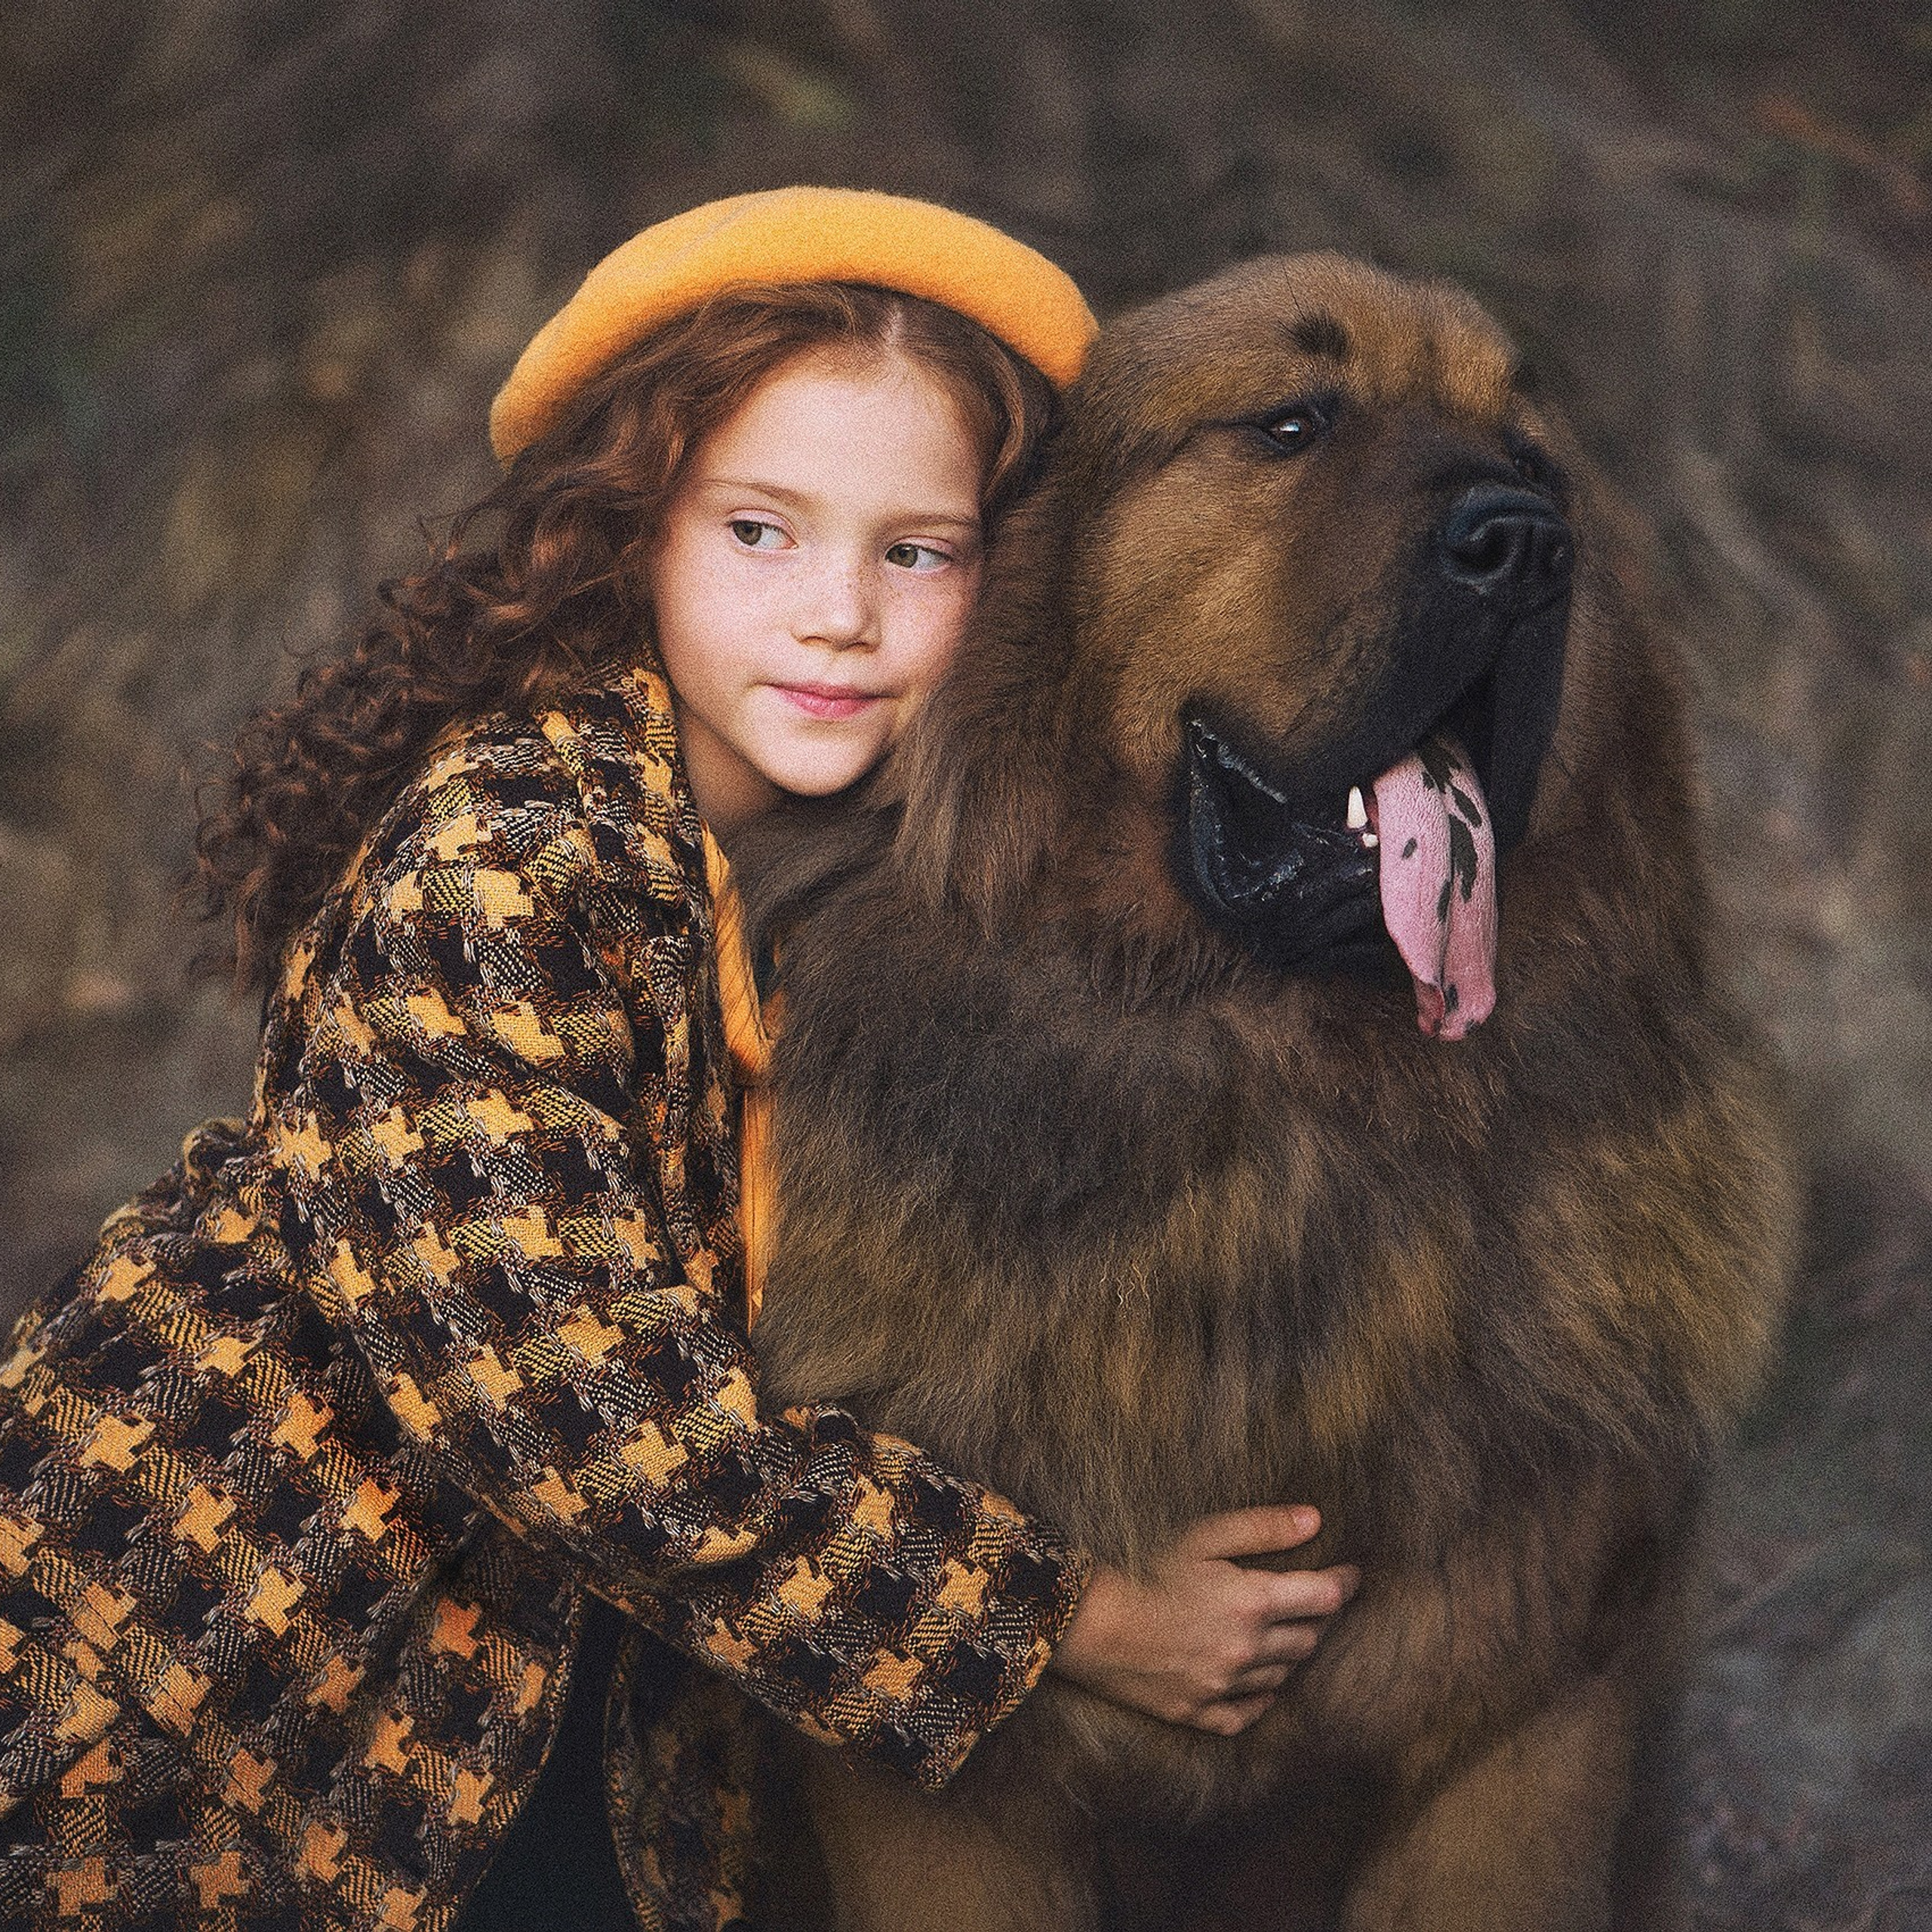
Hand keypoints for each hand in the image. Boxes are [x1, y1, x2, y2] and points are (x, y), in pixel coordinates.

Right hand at [1048, 1505, 1359, 1735]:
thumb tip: (1316, 1520)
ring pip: (1282, 1676)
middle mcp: (1248, 1651)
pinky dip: (1260, 1699)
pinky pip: (1247, 1714)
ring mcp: (1224, 1687)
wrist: (1091, 1622)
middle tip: (1316, 1602)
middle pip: (1308, 1639)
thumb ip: (1262, 1529)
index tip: (1353, 1575)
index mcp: (1253, 1603)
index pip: (1324, 1598)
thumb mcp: (1203, 1536)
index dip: (1344, 1584)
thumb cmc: (1145, 1567)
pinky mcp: (1198, 1712)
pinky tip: (1258, 1684)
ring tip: (1284, 1634)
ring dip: (1289, 1653)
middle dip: (1318, 1618)